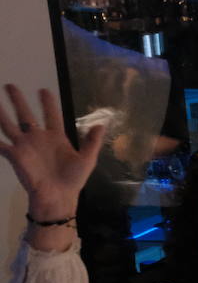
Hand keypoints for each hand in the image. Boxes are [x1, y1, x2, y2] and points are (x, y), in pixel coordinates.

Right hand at [0, 85, 102, 217]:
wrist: (59, 197)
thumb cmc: (73, 179)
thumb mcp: (87, 159)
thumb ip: (92, 142)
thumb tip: (101, 125)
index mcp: (56, 137)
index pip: (51, 115)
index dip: (48, 103)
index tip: (43, 90)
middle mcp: (38, 138)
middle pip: (26, 115)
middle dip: (18, 101)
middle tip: (10, 86)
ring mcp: (25, 146)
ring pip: (9, 125)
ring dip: (1, 113)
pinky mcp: (15, 156)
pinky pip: (1, 145)